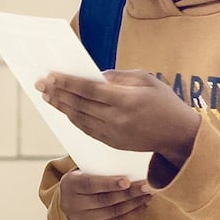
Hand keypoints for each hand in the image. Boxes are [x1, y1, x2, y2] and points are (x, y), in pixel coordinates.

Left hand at [37, 69, 199, 163]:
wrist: (178, 135)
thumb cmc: (164, 102)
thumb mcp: (147, 80)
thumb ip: (119, 77)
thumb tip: (94, 76)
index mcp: (126, 99)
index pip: (88, 89)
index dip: (67, 82)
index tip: (51, 76)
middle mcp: (117, 118)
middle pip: (79, 104)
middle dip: (57, 93)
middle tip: (41, 84)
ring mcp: (113, 133)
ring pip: (79, 118)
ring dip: (61, 106)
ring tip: (48, 96)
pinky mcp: (113, 143)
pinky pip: (87, 130)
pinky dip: (73, 119)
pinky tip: (65, 110)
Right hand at [57, 168, 153, 219]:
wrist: (71, 203)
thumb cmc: (85, 180)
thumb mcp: (84, 171)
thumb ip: (100, 167)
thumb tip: (130, 161)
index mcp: (69, 184)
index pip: (90, 184)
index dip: (109, 183)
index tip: (127, 181)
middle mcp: (72, 204)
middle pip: (105, 200)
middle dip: (129, 193)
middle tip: (147, 186)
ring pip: (113, 212)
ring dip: (134, 203)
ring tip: (148, 194)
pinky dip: (131, 215)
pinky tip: (142, 206)